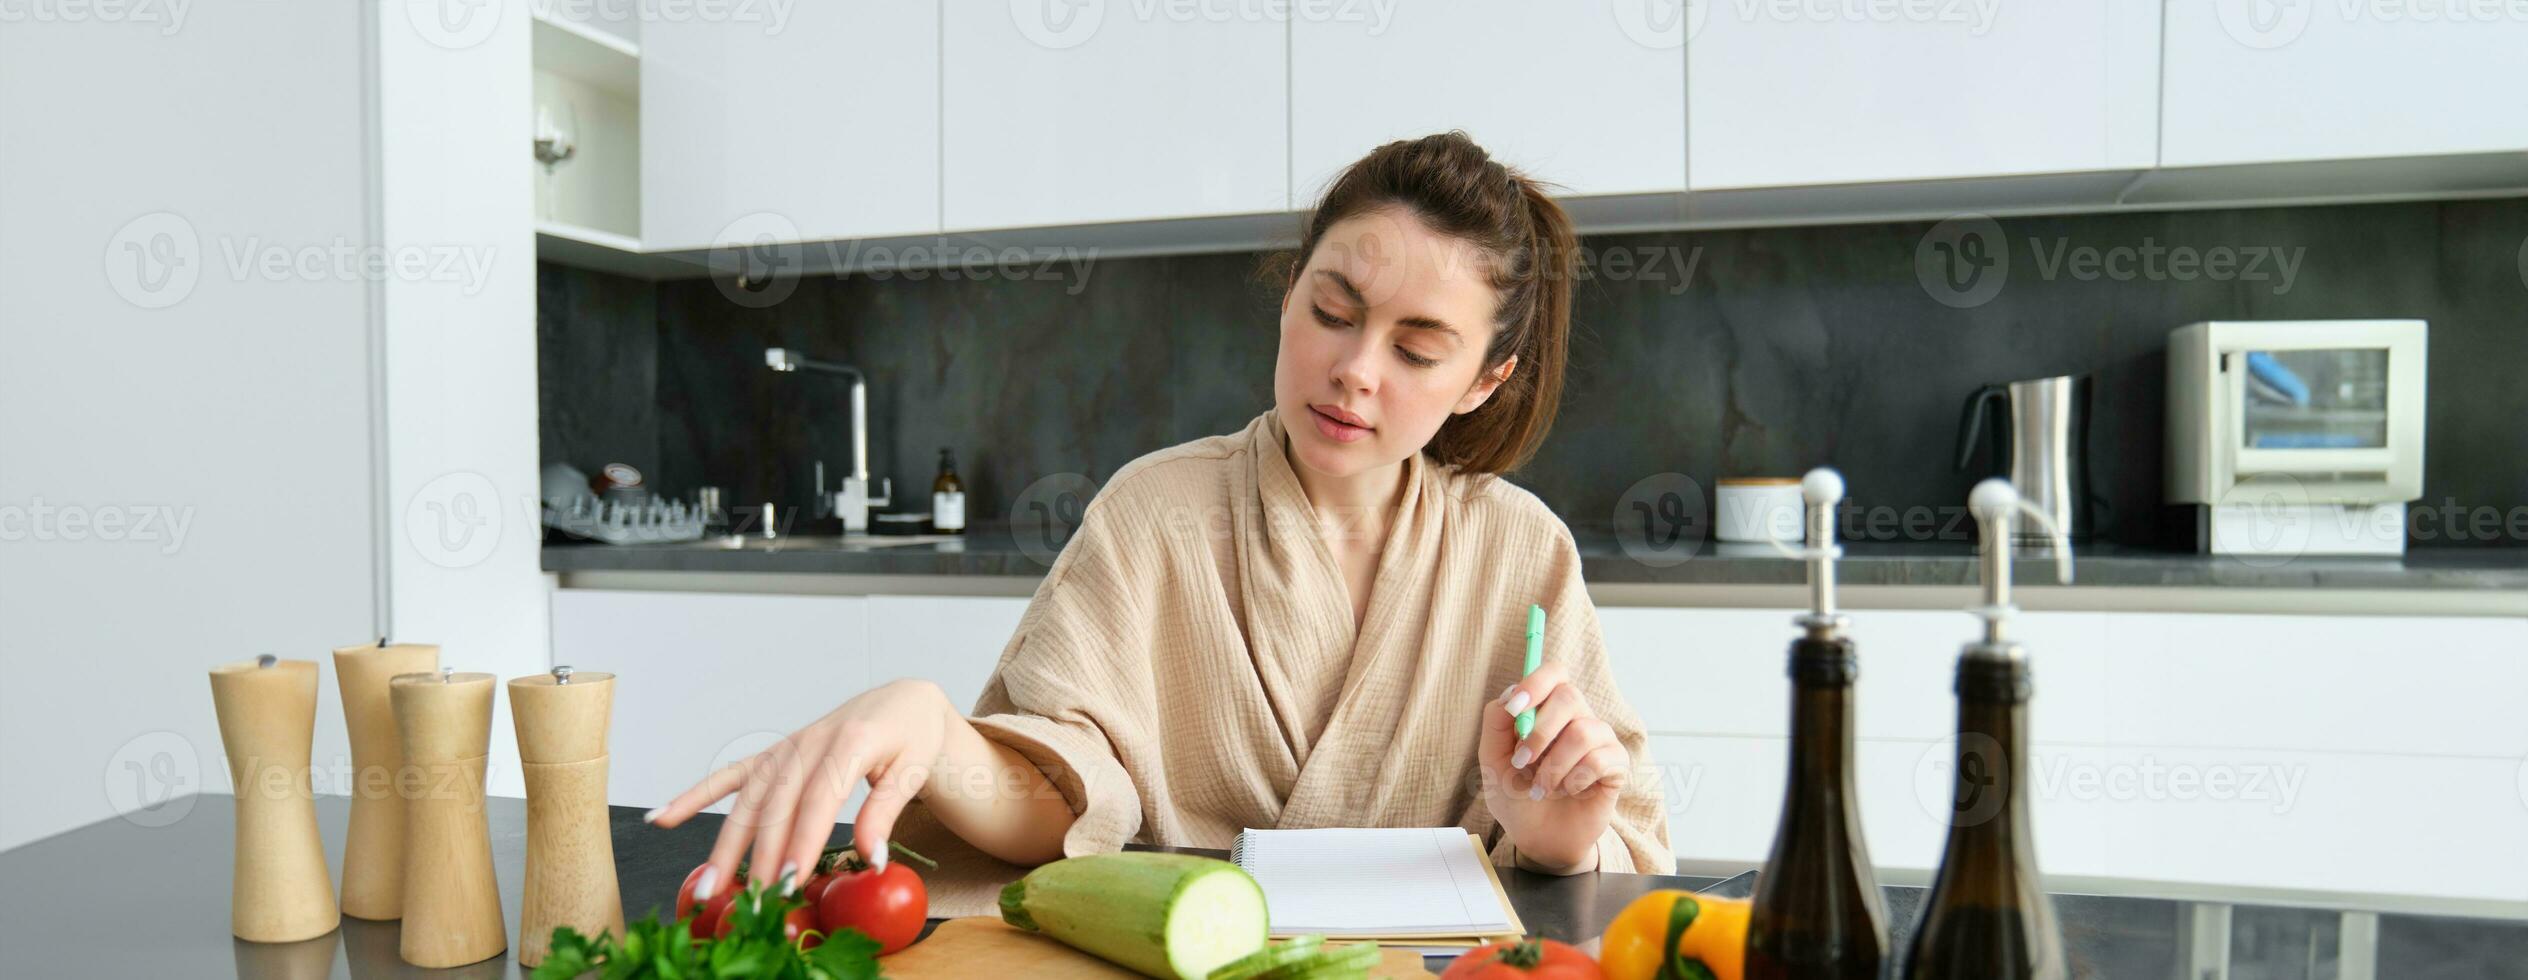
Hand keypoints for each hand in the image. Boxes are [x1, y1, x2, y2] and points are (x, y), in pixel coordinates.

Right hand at [647, 678, 951, 900]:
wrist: (900, 701)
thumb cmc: (910, 736)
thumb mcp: (913, 768)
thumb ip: (887, 811)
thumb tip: (872, 858)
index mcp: (849, 741)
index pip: (820, 797)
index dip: (803, 839)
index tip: (790, 879)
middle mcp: (809, 742)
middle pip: (777, 805)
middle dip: (760, 856)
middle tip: (750, 900)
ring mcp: (786, 748)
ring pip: (749, 800)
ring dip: (725, 845)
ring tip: (707, 886)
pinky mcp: (774, 755)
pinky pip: (730, 776)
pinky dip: (694, 796)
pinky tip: (662, 817)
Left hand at [1478, 661, 1628, 871]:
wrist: (1537, 837)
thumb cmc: (1515, 794)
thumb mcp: (1493, 759)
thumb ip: (1496, 722)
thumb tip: (1510, 693)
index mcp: (1548, 709)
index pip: (1554, 673)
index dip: (1535, 683)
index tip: (1515, 708)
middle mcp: (1577, 717)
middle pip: (1570, 696)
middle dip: (1540, 732)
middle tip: (1523, 761)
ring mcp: (1600, 739)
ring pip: (1583, 732)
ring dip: (1554, 766)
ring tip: (1541, 788)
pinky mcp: (1616, 765)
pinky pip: (1600, 759)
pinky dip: (1574, 780)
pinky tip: (1568, 791)